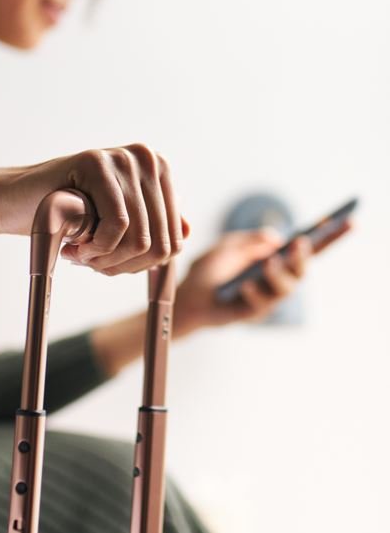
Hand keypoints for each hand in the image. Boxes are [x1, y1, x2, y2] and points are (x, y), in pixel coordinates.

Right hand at [0, 144, 189, 275]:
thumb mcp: (115, 222)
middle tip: (91, 263)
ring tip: (81, 254)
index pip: (175, 239)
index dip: (141, 265)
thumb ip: (150, 225)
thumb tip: (186, 233)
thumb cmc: (67, 215)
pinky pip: (117, 225)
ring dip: (107, 260)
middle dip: (124, 265)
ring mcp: (122, 157)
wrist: (16, 201)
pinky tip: (75, 245)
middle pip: (161, 242)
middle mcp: (147, 159)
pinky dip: (97, 247)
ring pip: (141, 238)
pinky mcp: (96, 162)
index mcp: (158, 172)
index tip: (109, 264)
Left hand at [172, 220, 352, 334]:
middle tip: (299, 245)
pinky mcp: (253, 313)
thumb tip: (276, 238)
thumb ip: (249, 240)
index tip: (348, 221)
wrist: (186, 295)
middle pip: (301, 269)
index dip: (327, 236)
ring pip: (286, 288)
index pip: (305, 247)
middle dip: (303, 258)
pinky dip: (254, 292)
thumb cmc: (208, 269)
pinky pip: (261, 304)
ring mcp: (267, 296)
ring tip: (267, 264)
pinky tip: (244, 285)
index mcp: (274, 258)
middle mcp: (275, 278)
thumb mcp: (226, 246)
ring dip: (279, 274)